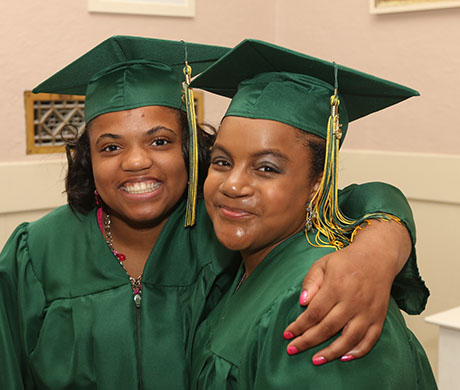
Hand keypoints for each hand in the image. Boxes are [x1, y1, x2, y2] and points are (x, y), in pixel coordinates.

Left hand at [283, 220, 410, 364]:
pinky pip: (370, 339)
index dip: (299, 326)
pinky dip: (358, 351)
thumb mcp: (323, 264)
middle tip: (293, 349)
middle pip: (328, 328)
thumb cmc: (346, 261)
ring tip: (316, 360)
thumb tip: (302, 303)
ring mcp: (368, 311)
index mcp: (336, 286)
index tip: (287, 334)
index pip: (314, 312)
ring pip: (349, 338)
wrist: (377, 256)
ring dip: (331, 352)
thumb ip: (311, 282)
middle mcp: (353, 301)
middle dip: (308, 341)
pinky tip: (344, 358)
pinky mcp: (379, 316)